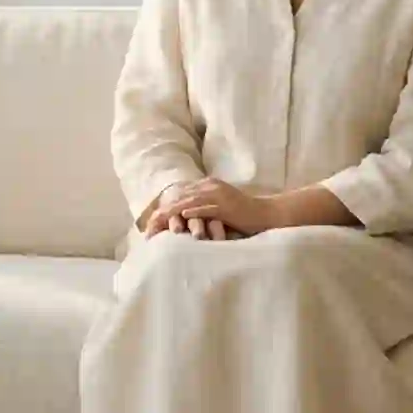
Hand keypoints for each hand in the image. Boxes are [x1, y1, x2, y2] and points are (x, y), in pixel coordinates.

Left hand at [147, 177, 275, 239]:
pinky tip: (182, 217)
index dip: (163, 209)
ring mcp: (218, 195)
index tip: (149, 223)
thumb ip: (201, 209)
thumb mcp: (217, 208)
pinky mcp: (226, 206)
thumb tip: (182, 218)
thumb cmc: (242, 215)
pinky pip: (206, 208)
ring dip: (172, 213)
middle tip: (148, 227)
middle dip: (162, 213)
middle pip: (179, 198)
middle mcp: (210, 187)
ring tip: (157, 223)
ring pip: (189, 202)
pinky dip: (193, 212)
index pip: (179, 195)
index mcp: (207, 185)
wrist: (264, 214)